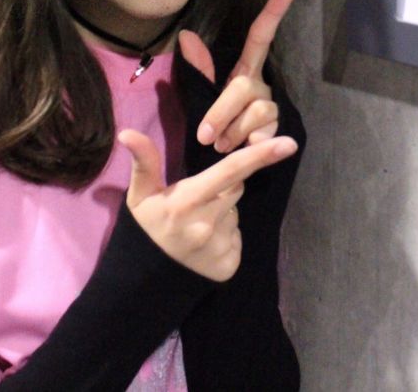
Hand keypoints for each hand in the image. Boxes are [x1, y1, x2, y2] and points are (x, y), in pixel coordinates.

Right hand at [117, 129, 298, 280]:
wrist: (143, 283)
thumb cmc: (145, 230)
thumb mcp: (139, 196)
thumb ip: (144, 162)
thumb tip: (128, 132)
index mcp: (187, 202)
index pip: (231, 172)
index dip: (261, 155)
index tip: (289, 143)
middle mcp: (207, 225)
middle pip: (235, 189)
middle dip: (223, 188)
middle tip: (196, 201)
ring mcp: (220, 247)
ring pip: (236, 214)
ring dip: (223, 213)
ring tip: (196, 225)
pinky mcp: (229, 265)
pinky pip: (237, 238)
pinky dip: (226, 236)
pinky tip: (204, 244)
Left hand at [178, 0, 295, 152]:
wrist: (221, 170)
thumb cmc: (211, 128)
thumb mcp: (200, 97)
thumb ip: (198, 70)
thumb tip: (187, 36)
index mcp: (243, 71)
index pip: (260, 36)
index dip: (273, 12)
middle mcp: (262, 86)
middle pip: (245, 86)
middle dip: (221, 111)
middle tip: (205, 136)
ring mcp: (272, 108)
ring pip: (256, 111)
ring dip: (232, 132)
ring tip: (222, 145)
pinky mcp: (280, 131)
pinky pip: (264, 135)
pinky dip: (248, 145)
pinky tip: (242, 150)